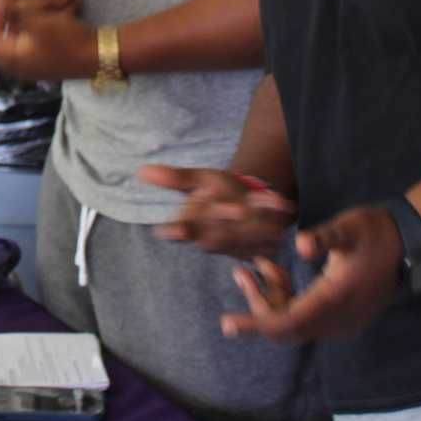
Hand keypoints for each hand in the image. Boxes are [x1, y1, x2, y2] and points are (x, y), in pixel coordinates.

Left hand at [0, 0, 98, 82]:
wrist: (98, 56)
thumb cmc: (69, 40)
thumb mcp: (40, 23)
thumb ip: (14, 13)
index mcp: (9, 57)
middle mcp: (13, 64)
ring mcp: (24, 63)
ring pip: (1, 39)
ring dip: (0, 20)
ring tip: (5, 2)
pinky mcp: (35, 60)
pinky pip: (14, 42)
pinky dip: (12, 27)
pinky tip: (21, 13)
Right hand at [139, 165, 295, 258]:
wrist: (250, 201)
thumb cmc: (218, 190)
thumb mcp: (198, 179)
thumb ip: (174, 178)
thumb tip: (141, 171)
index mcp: (193, 225)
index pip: (181, 230)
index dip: (178, 231)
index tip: (173, 229)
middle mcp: (213, 240)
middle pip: (216, 233)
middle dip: (225, 220)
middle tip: (235, 208)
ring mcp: (238, 247)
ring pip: (244, 236)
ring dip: (252, 221)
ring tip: (255, 204)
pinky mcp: (261, 249)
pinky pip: (269, 235)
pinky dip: (274, 217)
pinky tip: (280, 203)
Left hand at [219, 205, 403, 342]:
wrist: (409, 242)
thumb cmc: (375, 230)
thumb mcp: (349, 227)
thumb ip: (326, 237)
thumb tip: (304, 244)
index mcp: (335, 299)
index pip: (287, 322)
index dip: (256, 322)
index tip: (227, 323)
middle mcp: (339, 319)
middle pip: (286, 326)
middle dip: (258, 304)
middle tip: (240, 272)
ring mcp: (343, 321)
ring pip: (295, 323)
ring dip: (272, 299)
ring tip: (255, 265)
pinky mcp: (344, 317)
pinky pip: (307, 318)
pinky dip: (288, 299)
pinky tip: (276, 271)